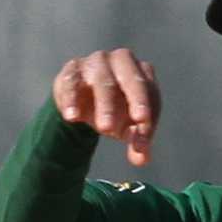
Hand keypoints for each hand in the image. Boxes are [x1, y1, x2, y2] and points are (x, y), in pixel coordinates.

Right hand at [51, 45, 162, 168]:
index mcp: (142, 73)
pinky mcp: (73, 69)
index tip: (142, 134)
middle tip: (125, 127)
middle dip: (133, 102)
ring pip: (103, 81)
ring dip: (104, 105)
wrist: (83, 100)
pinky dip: (72, 99)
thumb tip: (142, 160)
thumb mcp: (128, 127)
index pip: (150, 92)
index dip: (147, 113)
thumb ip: (137, 142)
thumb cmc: (116, 110)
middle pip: (131, 79)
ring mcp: (97, 62)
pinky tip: (72, 117)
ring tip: (103, 129)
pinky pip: (72, 82)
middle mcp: (122, 61)